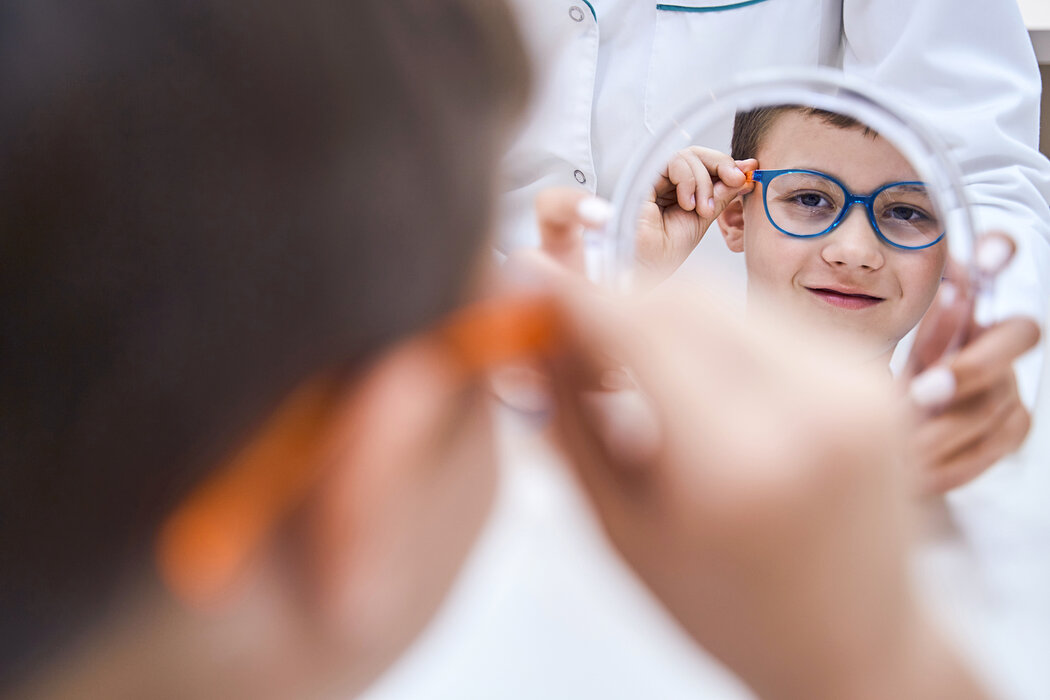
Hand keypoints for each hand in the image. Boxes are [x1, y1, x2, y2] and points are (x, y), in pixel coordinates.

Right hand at [546, 283, 985, 699]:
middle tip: (571, 337)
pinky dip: (714, 334)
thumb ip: (569, 423)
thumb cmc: (731, 611)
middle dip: (613, 303)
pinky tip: (695, 382)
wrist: (854, 645)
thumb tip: (530, 335)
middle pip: (678, 296)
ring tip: (634, 374)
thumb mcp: (622, 529)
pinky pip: (767, 319)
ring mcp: (854, 383)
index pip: (635, 328)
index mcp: (736, 466)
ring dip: (662, 317)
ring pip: (722, 300)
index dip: (571, 295)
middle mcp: (810, 408)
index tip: (528, 281)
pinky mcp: (873, 372)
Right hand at [636, 147, 755, 279]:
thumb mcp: (705, 217)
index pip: (707, 164)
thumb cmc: (669, 249)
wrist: (650, 266)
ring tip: (702, 210)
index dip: (729, 165)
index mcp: (682, 189)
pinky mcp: (645, 177)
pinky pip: (674, 162)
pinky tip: (687, 204)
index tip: (749, 172)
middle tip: (736, 181)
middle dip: (722, 165)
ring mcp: (656, 178)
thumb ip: (722, 194)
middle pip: (699, 154)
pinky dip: (688, 181)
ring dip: (703, 182)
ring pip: (689, 156)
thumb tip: (745, 173)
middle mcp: (668, 181)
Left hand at [905, 233, 1040, 494]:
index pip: (991, 265)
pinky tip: (917, 471)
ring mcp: (1009, 382)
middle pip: (1019, 335)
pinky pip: (990, 445)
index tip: (990, 251)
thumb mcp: (873, 350)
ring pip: (992, 401)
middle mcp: (996, 337)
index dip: (997, 254)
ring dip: (942, 427)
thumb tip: (895, 287)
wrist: (885, 432)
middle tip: (924, 391)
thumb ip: (884, 323)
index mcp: (961, 304)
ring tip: (900, 444)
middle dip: (972, 366)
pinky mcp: (1011, 426)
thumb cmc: (881, 380)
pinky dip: (950, 461)